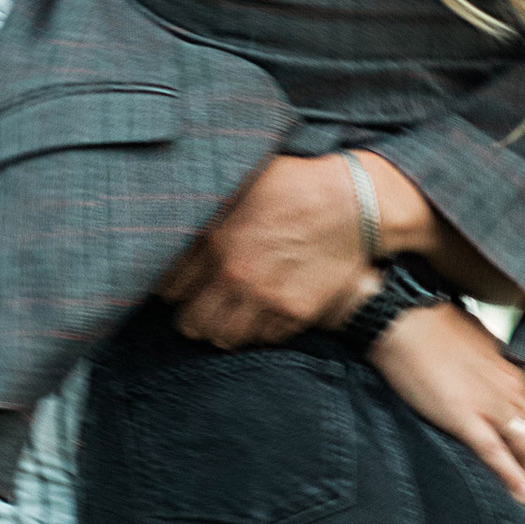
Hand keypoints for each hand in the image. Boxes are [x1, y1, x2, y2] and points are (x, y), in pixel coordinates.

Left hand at [162, 155, 371, 348]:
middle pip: (192, 324)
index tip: (179, 290)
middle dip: (193, 319)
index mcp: (216, 242)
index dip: (172, 292)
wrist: (353, 203)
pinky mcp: (295, 312)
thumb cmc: (296, 185)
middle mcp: (236, 276)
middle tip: (202, 310)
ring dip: (223, 330)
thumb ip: (208, 212)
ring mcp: (266, 299)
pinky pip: (264, 338)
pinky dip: (259, 331)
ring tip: (231, 316)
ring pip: (225, 338)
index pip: (170, 290)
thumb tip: (175, 224)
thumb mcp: (240, 186)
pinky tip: (262, 314)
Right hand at [367, 299, 524, 505]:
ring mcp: (491, 404)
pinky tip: (522, 499)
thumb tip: (481, 378)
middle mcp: (512, 388)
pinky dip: (513, 479)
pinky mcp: (466, 417)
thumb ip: (484, 366)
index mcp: (512, 371)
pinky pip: (497, 455)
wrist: (402, 318)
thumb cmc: (428, 325)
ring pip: (524, 449)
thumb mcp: (470, 344)